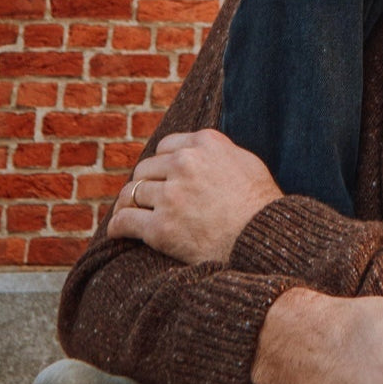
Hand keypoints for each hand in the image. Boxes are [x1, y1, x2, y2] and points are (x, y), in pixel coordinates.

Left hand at [107, 129, 281, 264]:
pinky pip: (125, 221)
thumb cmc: (261, 204)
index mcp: (205, 143)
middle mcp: (185, 163)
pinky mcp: (160, 227)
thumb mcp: (246, 162)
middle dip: (146, 184)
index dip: (162, 163)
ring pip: (132, 193)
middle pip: (146, 169)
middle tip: (146, 199)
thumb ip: (218, 152)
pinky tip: (118, 232)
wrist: (264, 240)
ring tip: (130, 215)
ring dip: (130, 205)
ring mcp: (171, 195)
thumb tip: (199, 151)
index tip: (162, 177)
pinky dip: (118, 227)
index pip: (166, 146)